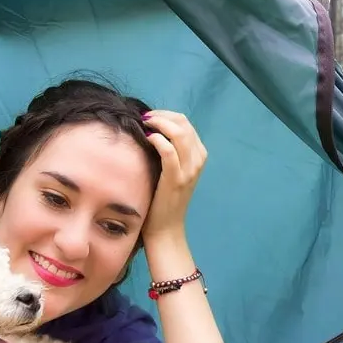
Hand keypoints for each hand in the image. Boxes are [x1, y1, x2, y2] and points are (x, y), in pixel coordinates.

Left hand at [141, 110, 207, 242]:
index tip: (149, 117)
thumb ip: (170, 151)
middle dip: (162, 116)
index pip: (186, 123)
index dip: (166, 115)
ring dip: (159, 123)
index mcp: (199, 156)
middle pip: (184, 124)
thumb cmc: (164, 199)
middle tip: (144, 118)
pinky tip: (147, 139)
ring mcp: (189, 170)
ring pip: (179, 133)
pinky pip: (169, 151)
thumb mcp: (173, 171)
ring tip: (144, 125)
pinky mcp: (175, 180)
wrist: (166, 228)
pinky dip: (158, 140)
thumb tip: (151, 128)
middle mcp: (197, 161)